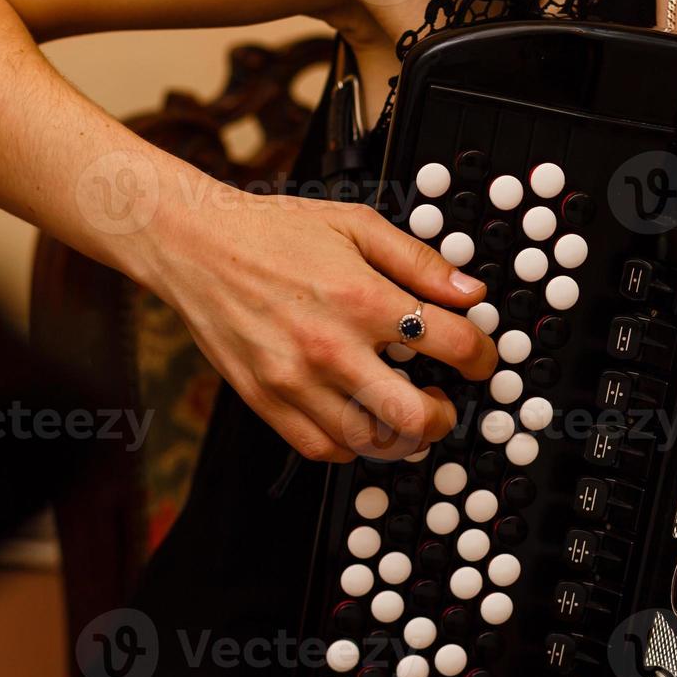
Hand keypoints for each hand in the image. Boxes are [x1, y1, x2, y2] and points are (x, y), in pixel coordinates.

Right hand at [140, 184, 497, 461]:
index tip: (481, 358)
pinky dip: (351, 445)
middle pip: (415, 416)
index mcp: (362, 298)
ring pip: (370, 442)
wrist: (193, 244)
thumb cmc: (273, 232)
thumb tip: (470, 292)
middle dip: (445, 417)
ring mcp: (295, 381)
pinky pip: (323, 449)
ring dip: (399, 436)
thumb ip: (419, 262)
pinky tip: (358, 418)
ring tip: (401, 411)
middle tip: (443, 402)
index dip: (483, 356)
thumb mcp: (357, 226)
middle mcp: (331, 347)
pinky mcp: (266, 401)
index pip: (453, 344)